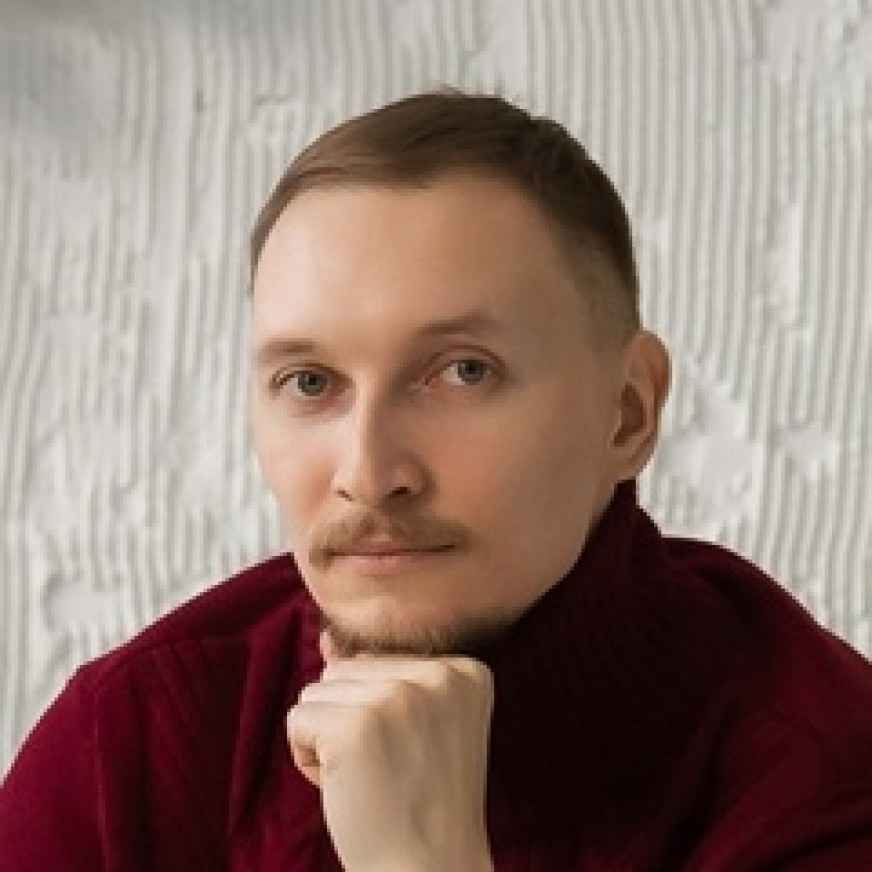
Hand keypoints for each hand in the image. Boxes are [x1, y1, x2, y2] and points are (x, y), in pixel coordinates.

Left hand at [286, 629, 494, 871]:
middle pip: (347, 670)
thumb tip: (327, 638)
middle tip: (386, 770)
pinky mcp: (355, 727)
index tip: (412, 756)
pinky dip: (306, 758)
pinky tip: (344, 787)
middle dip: (349, 719)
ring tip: (368, 778)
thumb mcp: (423, 724)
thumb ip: (383, 675)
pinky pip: (297, 719)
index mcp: (466, 671)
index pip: (381, 661)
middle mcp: (438, 675)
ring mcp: (397, 698)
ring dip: (327, 737)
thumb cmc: (418, 804)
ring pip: (318, 691)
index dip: (379, 713)